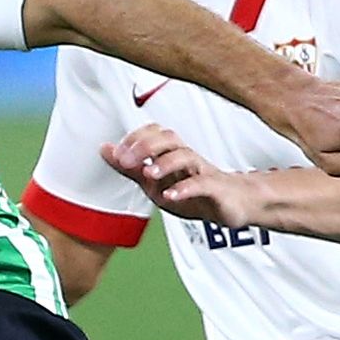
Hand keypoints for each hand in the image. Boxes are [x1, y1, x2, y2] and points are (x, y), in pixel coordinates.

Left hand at [102, 124, 259, 228]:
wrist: (233, 206)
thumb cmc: (194, 193)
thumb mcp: (155, 184)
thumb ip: (130, 168)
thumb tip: (105, 149)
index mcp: (172, 154)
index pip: (154, 133)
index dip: (135, 139)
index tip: (118, 153)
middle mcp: (187, 158)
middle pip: (169, 139)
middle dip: (146, 146)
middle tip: (127, 160)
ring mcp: (202, 172)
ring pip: (186, 156)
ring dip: (164, 164)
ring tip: (148, 174)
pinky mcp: (216, 190)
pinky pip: (202, 184)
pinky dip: (185, 188)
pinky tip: (170, 195)